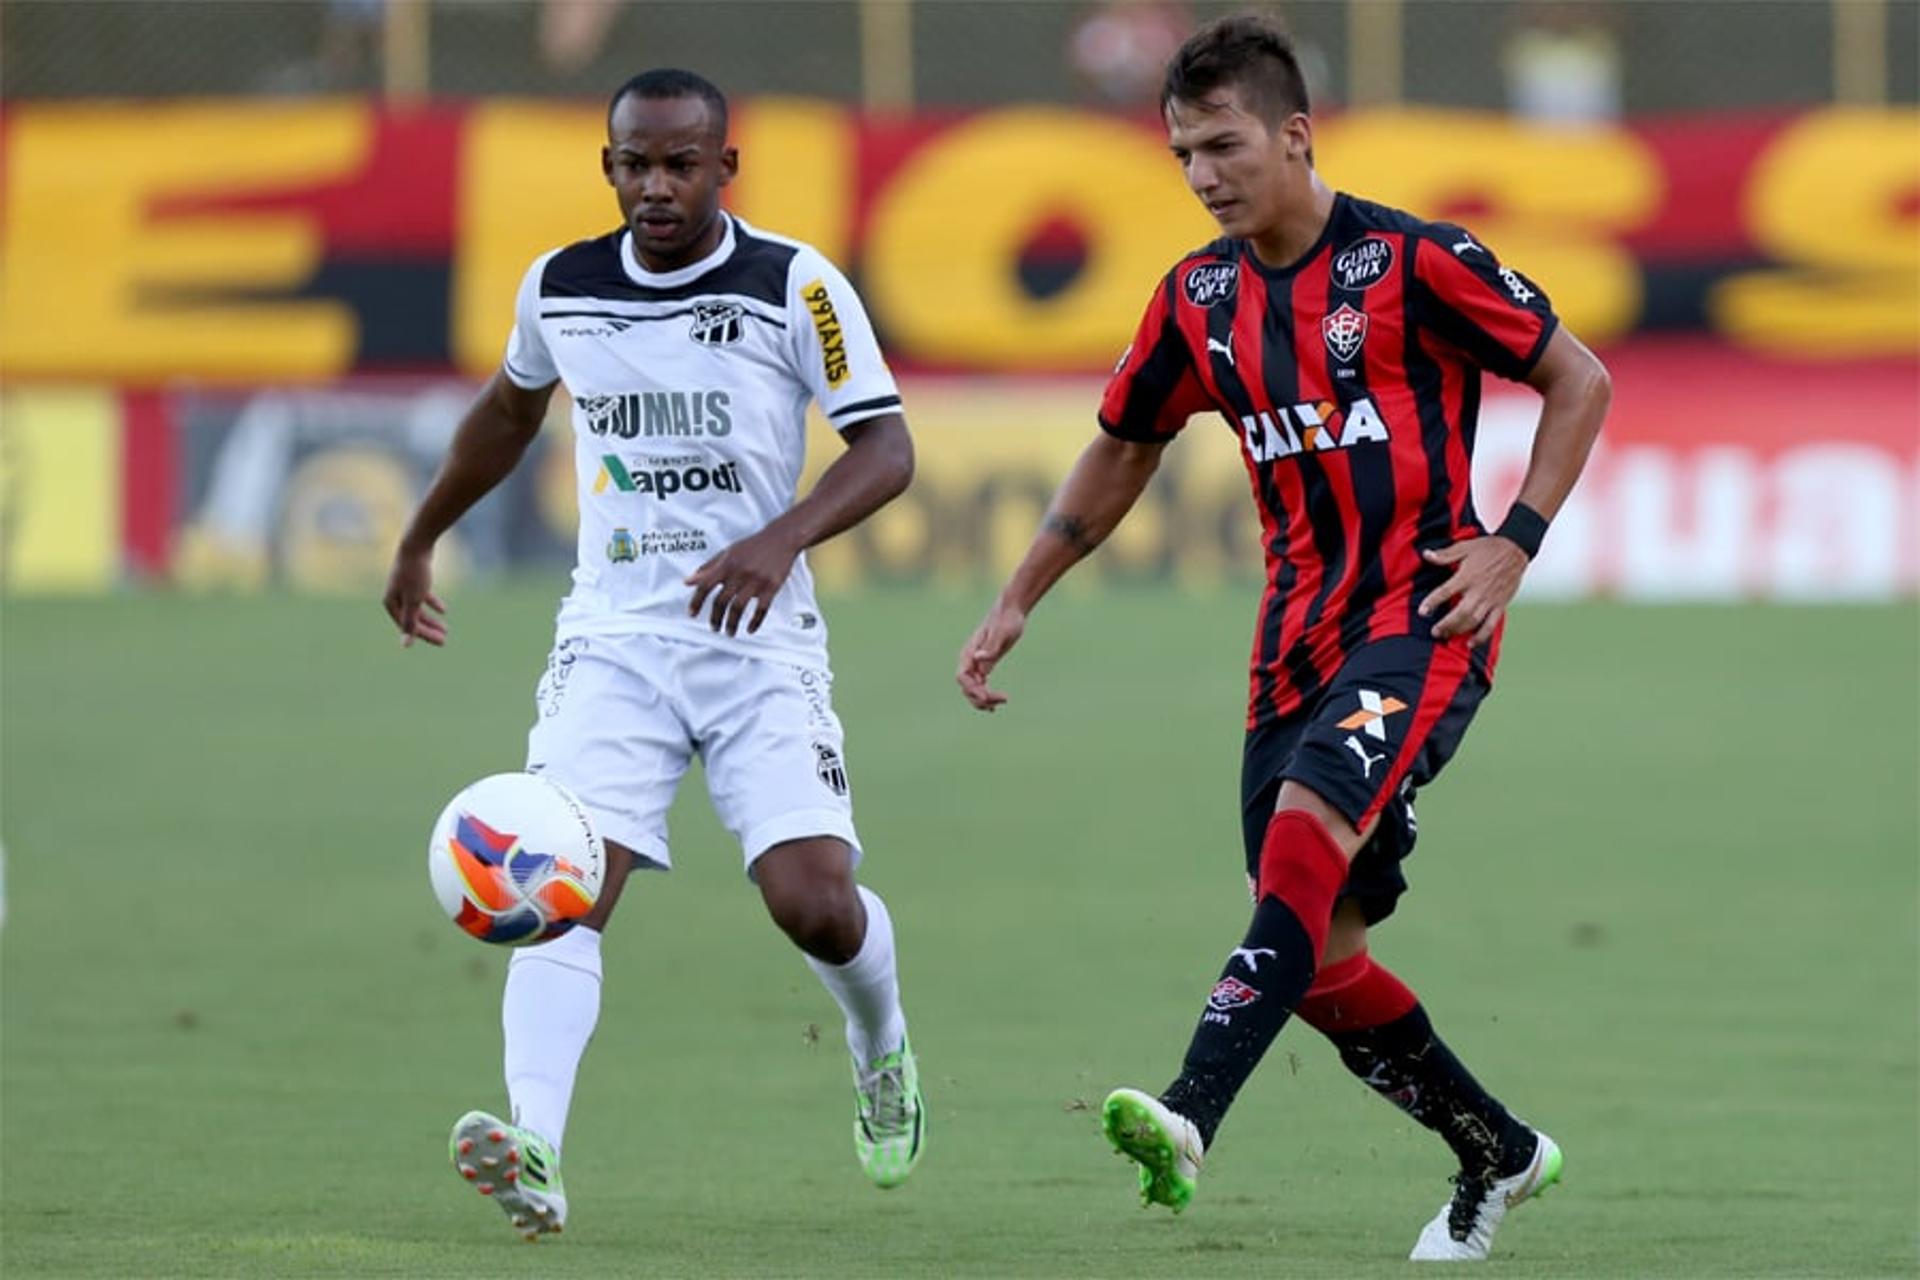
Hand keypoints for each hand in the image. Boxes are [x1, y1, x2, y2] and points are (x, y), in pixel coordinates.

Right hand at [383, 544, 447, 647]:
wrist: (416, 544)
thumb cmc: (414, 573)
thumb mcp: (414, 600)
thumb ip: (410, 623)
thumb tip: (405, 645)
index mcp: (390, 602)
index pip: (407, 625)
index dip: (424, 635)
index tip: (441, 641)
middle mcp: (394, 596)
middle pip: (412, 618)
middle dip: (429, 629)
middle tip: (445, 638)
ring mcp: (404, 587)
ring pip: (418, 608)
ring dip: (431, 619)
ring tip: (445, 628)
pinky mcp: (414, 579)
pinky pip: (422, 596)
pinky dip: (432, 603)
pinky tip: (443, 610)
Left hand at [685, 528, 801, 635]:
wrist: (781, 538)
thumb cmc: (753, 546)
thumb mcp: (728, 553)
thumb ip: (708, 568)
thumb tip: (688, 582)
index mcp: (726, 564)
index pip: (705, 585)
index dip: (696, 601)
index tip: (692, 614)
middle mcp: (739, 572)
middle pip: (721, 601)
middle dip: (715, 618)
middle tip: (714, 628)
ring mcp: (756, 580)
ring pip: (738, 608)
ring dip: (731, 623)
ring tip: (729, 632)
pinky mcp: (772, 586)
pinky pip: (761, 609)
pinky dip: (755, 622)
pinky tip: (750, 629)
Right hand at [956, 600, 1027, 710]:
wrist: (1011, 610)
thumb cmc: (1007, 619)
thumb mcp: (1002, 633)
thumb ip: (991, 647)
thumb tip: (978, 659)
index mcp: (969, 652)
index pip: (962, 677)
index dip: (972, 689)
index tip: (987, 696)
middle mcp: (970, 659)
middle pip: (967, 686)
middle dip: (979, 697)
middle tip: (999, 702)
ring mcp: (976, 663)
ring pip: (973, 688)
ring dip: (982, 699)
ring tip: (996, 707)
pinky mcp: (985, 664)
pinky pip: (980, 684)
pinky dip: (986, 695)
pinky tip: (995, 702)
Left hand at [1418, 536, 1527, 642]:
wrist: (1516, 549)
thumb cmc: (1488, 548)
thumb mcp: (1465, 547)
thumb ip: (1445, 554)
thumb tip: (1425, 554)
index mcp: (1467, 576)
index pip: (1445, 592)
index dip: (1432, 602)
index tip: (1422, 612)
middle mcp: (1478, 590)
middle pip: (1460, 612)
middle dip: (1446, 624)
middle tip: (1434, 632)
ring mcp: (1491, 599)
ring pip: (1473, 620)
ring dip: (1459, 630)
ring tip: (1446, 636)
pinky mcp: (1501, 605)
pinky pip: (1491, 624)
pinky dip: (1481, 636)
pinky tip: (1470, 644)